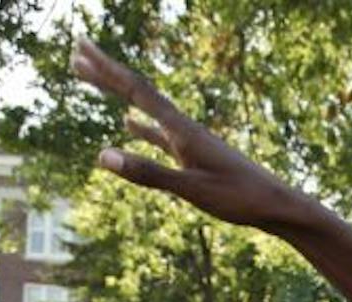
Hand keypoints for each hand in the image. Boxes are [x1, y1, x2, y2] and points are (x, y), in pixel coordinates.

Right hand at [71, 35, 310, 230]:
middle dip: (105, 73)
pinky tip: (129, 124)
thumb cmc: (239, 198)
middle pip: (137, 92)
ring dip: (118, 94)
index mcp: (181, 129)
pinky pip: (159, 135)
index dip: (106, 68)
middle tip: (76, 53)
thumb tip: (101, 155)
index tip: (80, 45)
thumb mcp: (190, 188)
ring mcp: (188, 141)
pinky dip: (140, 127)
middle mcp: (183, 127)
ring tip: (95, 79)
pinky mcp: (194, 156)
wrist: (275, 206)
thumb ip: (147, 173)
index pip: (136, 90)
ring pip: (145, 110)